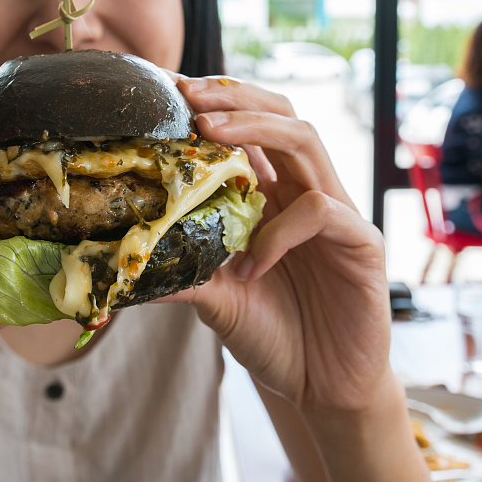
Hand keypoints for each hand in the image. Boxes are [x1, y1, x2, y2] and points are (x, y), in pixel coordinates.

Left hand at [168, 76, 391, 416]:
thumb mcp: (217, 300)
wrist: (327, 389)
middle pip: (281, 114)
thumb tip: (120, 266)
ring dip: (255, 128)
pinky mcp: (362, 244)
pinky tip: (254, 263)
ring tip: (209, 132)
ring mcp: (337, 215)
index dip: (213, 105)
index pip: (249, 131)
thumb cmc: (278, 337)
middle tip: (188, 94)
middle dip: (234, 97)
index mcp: (274, 198)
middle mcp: (306, 194)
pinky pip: (322, 211)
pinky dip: (280, 230)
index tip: (166, 93)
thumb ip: (181, 274)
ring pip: (305, 141)